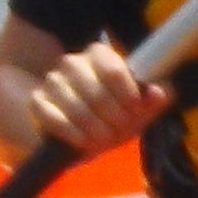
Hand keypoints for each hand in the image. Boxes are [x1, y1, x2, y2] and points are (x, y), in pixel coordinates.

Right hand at [29, 38, 164, 153]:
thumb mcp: (137, 109)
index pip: (113, 71)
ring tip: (105, 139)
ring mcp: (53, 82)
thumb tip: (160, 93)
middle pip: (96, 92)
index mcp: (100, 55)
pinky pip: (53, 118)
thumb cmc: (113, 113)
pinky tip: (85, 142)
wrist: (80, 128)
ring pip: (75, 106)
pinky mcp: (37, 102)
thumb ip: (151, 101)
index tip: (135, 110)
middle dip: (113, 117)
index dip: (127, 94)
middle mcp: (73, 63)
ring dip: (94, 128)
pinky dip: (73, 133)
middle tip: (120, 131)